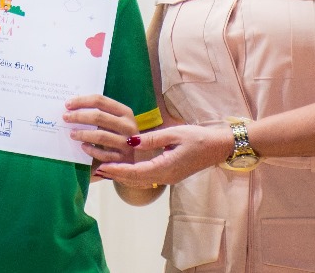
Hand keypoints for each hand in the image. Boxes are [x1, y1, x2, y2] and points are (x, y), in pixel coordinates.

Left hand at [64, 93, 140, 164]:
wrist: (136, 159)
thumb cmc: (118, 135)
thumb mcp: (115, 121)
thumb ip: (100, 114)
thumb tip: (72, 107)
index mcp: (125, 112)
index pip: (101, 101)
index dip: (82, 101)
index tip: (68, 104)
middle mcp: (128, 126)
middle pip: (99, 117)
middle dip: (79, 116)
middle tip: (65, 118)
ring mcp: (127, 144)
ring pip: (101, 136)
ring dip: (83, 134)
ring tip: (72, 134)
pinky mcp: (123, 159)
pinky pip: (104, 154)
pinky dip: (91, 150)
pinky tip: (83, 147)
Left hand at [93, 123, 228, 187]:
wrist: (219, 147)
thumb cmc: (199, 138)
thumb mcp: (175, 134)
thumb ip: (152, 138)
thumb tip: (131, 140)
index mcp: (165, 168)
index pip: (136, 172)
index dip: (117, 170)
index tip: (101, 167)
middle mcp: (164, 176)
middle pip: (134, 179)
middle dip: (114, 175)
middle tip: (95, 170)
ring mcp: (167, 177)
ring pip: (139, 181)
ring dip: (121, 176)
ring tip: (103, 170)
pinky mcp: (168, 175)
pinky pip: (145, 178)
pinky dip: (131, 175)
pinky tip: (122, 169)